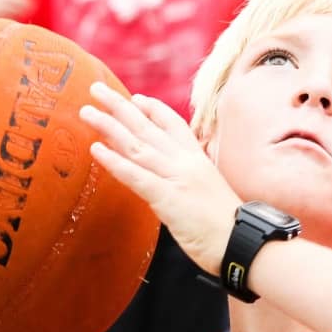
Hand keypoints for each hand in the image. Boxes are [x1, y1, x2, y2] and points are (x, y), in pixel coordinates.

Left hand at [79, 82, 241, 275]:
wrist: (244, 242)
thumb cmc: (229, 225)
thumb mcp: (211, 191)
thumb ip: (191, 178)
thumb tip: (174, 178)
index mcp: (197, 160)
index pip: (173, 125)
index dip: (153, 109)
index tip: (136, 98)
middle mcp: (185, 162)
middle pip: (148, 127)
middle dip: (120, 106)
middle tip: (97, 89)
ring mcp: (176, 178)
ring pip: (137, 145)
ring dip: (109, 126)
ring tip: (87, 112)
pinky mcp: (168, 198)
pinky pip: (136, 176)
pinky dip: (115, 161)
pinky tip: (96, 149)